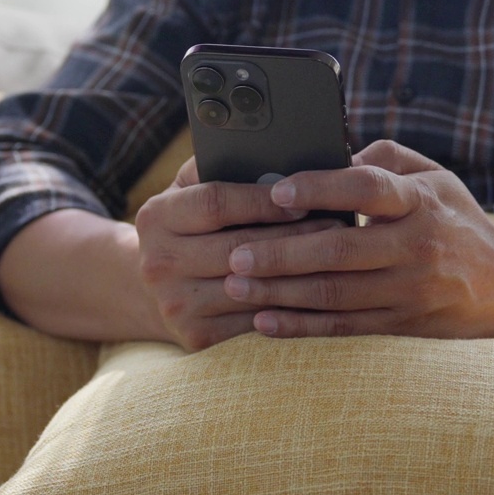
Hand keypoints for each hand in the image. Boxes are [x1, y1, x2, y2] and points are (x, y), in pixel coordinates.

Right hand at [134, 156, 347, 350]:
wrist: (154, 288)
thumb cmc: (190, 227)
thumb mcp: (190, 191)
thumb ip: (222, 169)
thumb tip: (278, 158)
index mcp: (156, 216)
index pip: (216, 203)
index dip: (263, 201)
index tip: (302, 200)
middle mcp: (157, 262)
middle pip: (238, 248)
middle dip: (294, 237)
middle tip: (339, 226)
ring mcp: (175, 303)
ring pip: (252, 288)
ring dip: (300, 275)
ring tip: (336, 258)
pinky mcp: (195, 336)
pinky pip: (254, 321)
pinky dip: (289, 308)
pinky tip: (317, 293)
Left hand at [223, 140, 493, 338]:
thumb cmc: (452, 218)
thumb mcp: (431, 177)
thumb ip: (379, 161)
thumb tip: (323, 156)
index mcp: (419, 201)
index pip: (366, 188)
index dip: (320, 188)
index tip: (277, 192)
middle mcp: (416, 246)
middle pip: (339, 250)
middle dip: (281, 253)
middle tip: (234, 253)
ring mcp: (409, 289)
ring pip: (334, 293)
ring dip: (279, 292)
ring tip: (235, 286)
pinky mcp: (401, 323)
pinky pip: (342, 326)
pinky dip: (300, 326)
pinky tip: (263, 322)